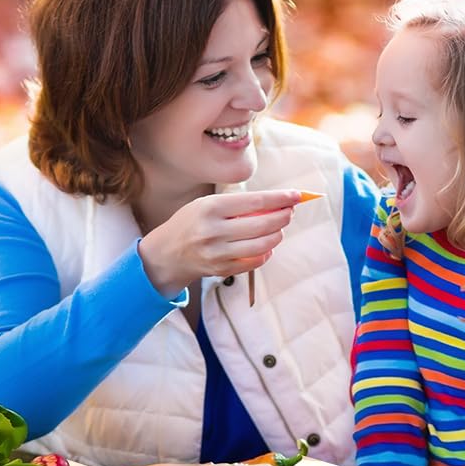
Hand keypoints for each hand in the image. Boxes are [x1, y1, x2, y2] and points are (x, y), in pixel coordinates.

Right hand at [138, 190, 300, 298]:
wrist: (167, 253)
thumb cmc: (192, 222)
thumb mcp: (207, 205)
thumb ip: (239, 205)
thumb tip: (278, 204)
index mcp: (210, 208)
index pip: (255, 201)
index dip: (280, 198)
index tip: (297, 195)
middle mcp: (213, 231)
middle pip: (263, 224)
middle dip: (283, 217)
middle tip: (290, 212)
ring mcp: (217, 253)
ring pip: (262, 245)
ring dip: (278, 235)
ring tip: (279, 228)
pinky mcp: (221, 270)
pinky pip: (254, 262)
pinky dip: (266, 253)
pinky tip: (267, 245)